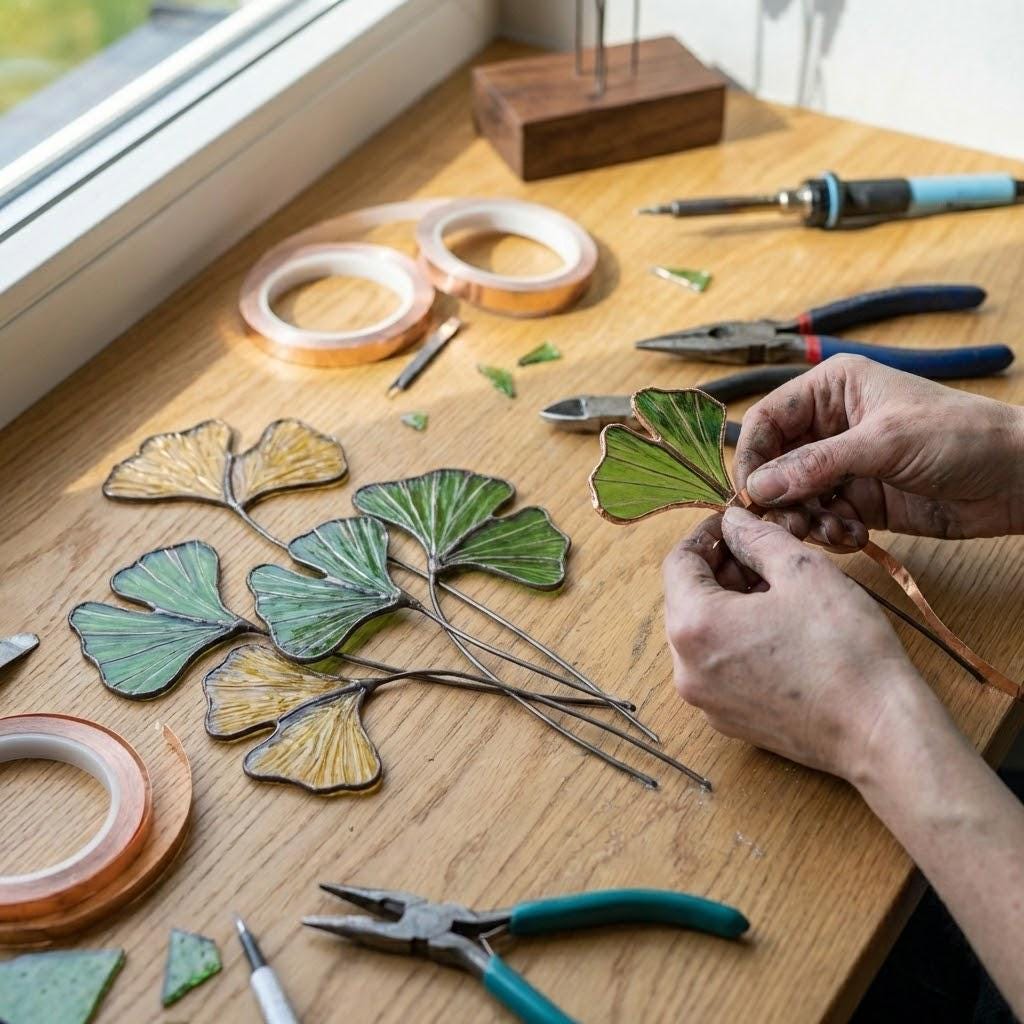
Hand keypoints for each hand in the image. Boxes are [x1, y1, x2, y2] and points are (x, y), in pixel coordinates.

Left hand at [663, 507, 939, 780]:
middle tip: (760, 549)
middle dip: (719, 568)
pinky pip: (718, 665)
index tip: (733, 521)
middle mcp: (686, 668)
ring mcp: (705, 699)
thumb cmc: (844, 649)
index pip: (678, 563)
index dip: (706, 534)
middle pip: (686, 598)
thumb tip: (732, 522)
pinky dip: (736, 638)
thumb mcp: (803, 571)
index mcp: (694, 626)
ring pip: (702, 633)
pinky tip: (777, 627)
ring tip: (775, 586)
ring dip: (728, 602)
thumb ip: (757, 538)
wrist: (880, 733)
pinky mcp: (728, 720)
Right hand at [733, 355, 1023, 547]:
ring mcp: (844, 465)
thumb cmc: (962, 436)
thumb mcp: (884, 443)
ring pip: (793, 497)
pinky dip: (828, 533)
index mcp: (831, 390)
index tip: (749, 495)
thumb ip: (816, 465)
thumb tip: (758, 488)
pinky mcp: (859, 501)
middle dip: (777, 497)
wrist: (1020, 478)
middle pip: (774, 464)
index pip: (766, 420)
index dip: (751, 457)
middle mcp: (830, 426)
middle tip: (789, 524)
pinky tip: (853, 538)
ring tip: (829, 532)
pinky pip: (821, 519)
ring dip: (803, 520)